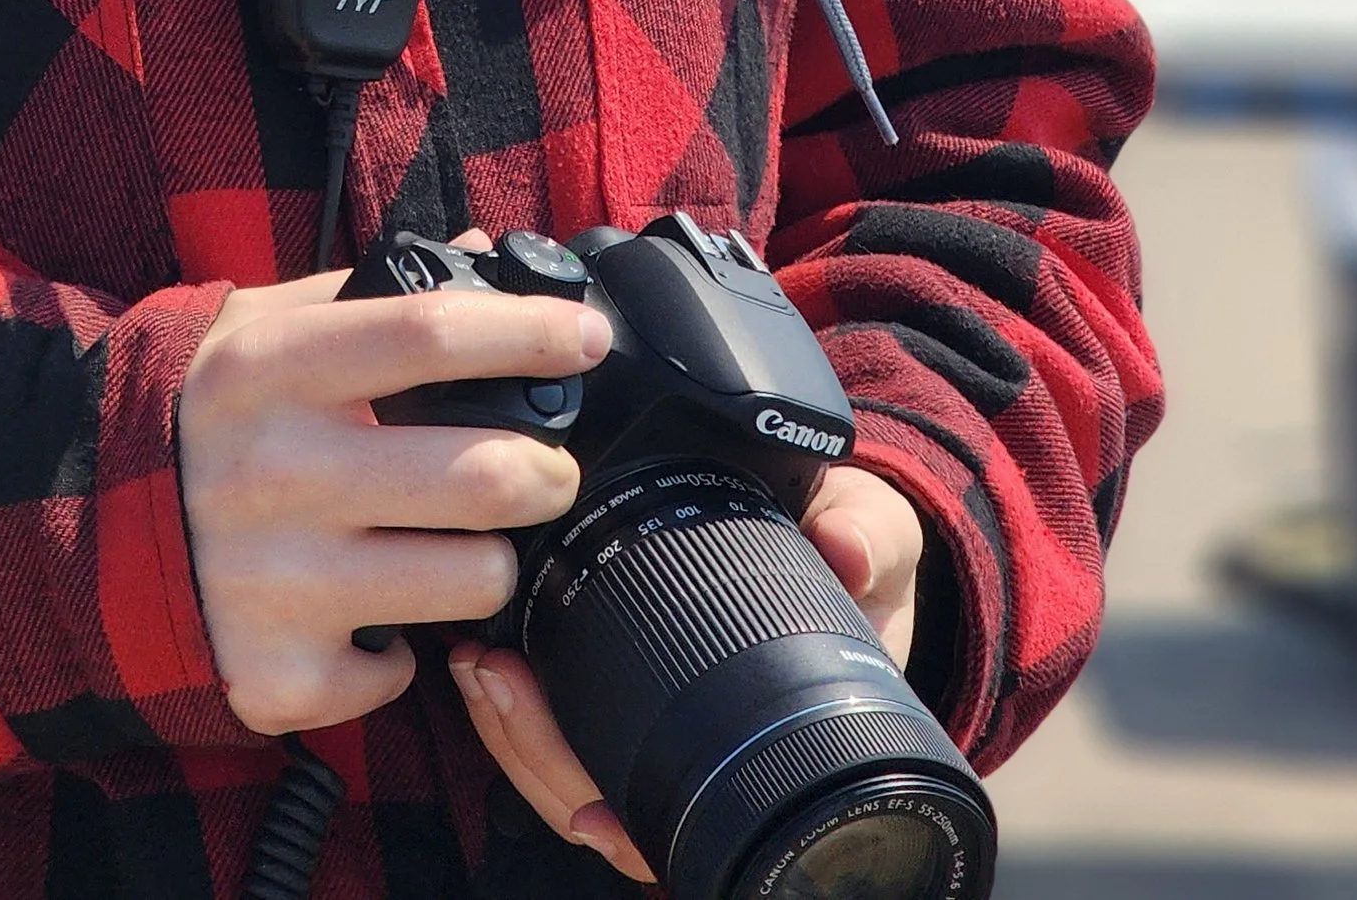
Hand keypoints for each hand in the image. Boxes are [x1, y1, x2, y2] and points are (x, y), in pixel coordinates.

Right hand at [177, 254, 609, 737]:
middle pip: (478, 474)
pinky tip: (371, 615)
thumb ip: (369, 293)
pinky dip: (402, 651)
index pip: (430, 334)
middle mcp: (274, 473)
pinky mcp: (274, 674)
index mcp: (274, 370)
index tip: (585, 335)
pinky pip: (399, 673)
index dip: (527, 330)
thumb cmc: (200, 415)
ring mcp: (274, 583)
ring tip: (464, 543)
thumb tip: (483, 251)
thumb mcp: (260, 327)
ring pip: (468, 580)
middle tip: (549, 468)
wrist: (74, 528)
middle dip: (546, 471)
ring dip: (488, 562)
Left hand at [449, 466, 929, 884]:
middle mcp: (708, 747)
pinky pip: (555, 727)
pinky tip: (486, 655)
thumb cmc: (856, 551)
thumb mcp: (876, 537)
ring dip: (509, 732)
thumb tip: (849, 551)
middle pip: (604, 805)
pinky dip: (512, 705)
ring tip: (479, 662)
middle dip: (536, 754)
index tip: (589, 809)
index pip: (695, 818)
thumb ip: (867, 537)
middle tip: (497, 675)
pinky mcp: (616, 685)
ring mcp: (660, 724)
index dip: (636, 830)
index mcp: (768, 734)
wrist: (838, 525)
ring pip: (566, 779)